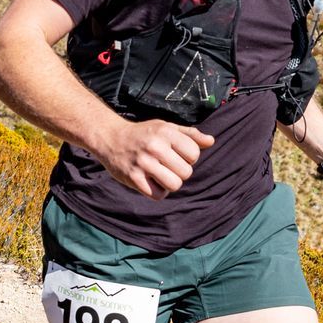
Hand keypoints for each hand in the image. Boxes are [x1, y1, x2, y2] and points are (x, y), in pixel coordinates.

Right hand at [93, 119, 215, 198]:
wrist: (111, 138)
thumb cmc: (144, 134)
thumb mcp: (166, 127)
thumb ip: (190, 134)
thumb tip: (211, 141)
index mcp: (166, 132)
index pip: (194, 154)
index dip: (188, 157)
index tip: (176, 154)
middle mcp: (155, 146)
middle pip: (186, 172)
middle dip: (180, 172)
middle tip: (167, 165)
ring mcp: (143, 163)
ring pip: (174, 185)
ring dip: (170, 183)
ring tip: (161, 174)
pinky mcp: (133, 178)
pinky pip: (158, 195)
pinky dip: (158, 192)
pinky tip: (151, 182)